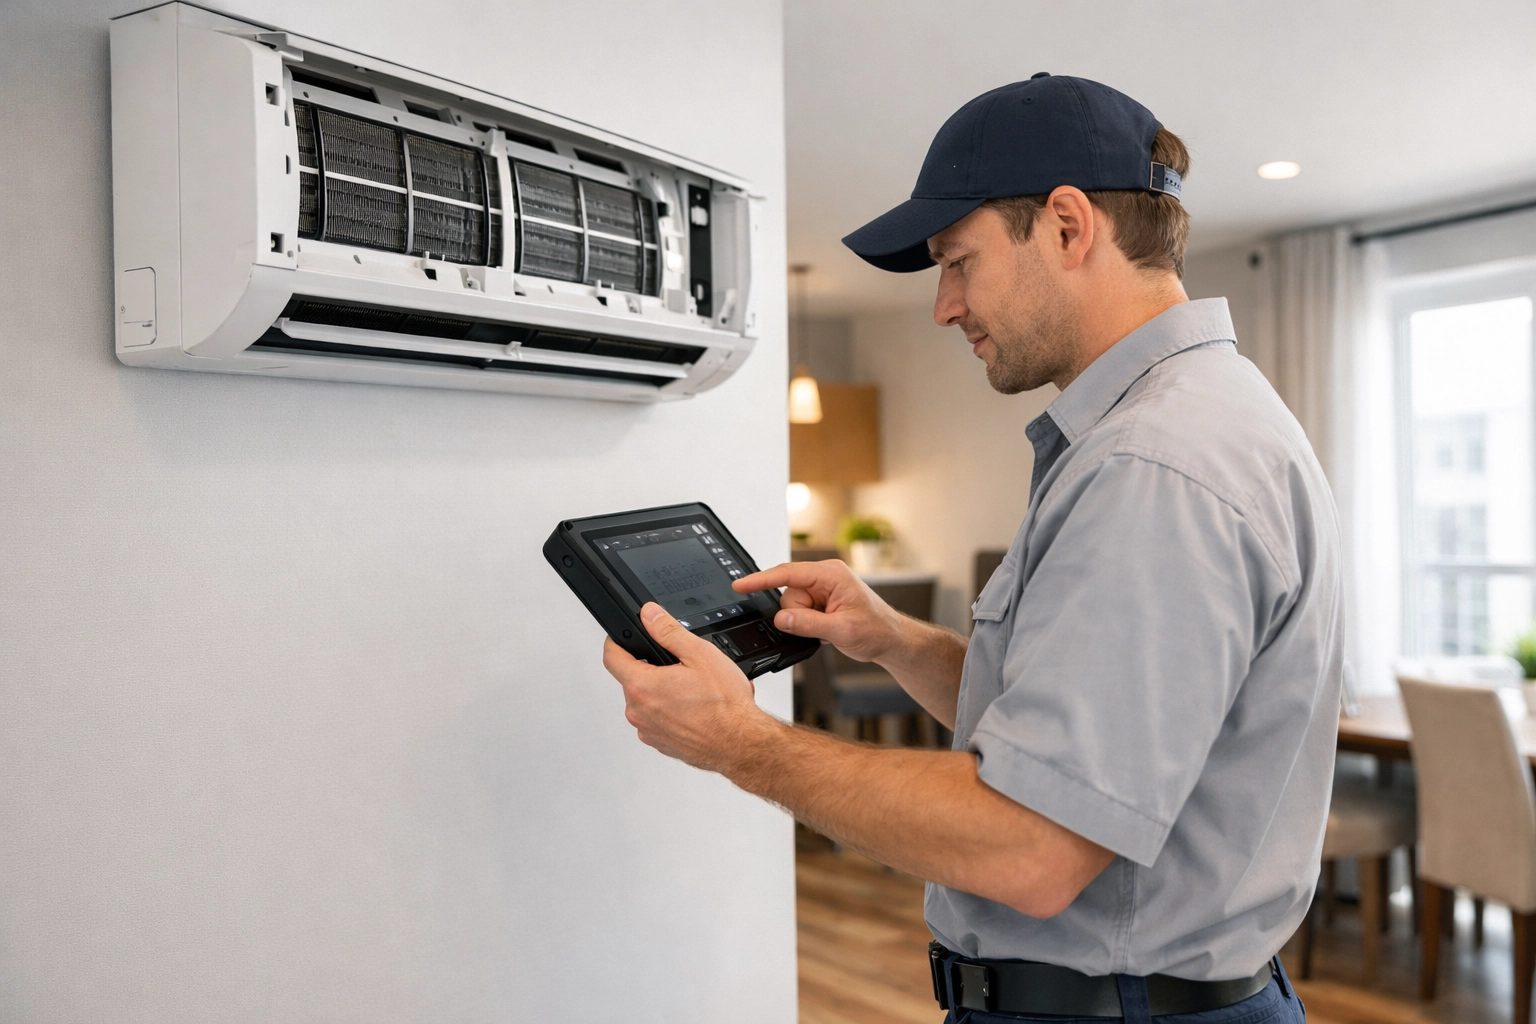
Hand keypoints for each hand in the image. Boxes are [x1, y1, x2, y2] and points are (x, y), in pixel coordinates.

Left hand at [602, 602, 777, 771]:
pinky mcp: (660, 743)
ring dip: (662, 692)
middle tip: (679, 667)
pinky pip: (657, 720)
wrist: (740, 743)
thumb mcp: (699, 654)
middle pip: (632, 679)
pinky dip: (670, 712)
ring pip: (646, 701)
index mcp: (643, 686)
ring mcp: (648, 730)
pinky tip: (694, 709)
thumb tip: (649, 615)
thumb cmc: (724, 706)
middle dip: (651, 669)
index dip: (616, 642)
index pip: (611, 657)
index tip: (622, 638)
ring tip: (693, 691)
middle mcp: (639, 711)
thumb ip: (668, 631)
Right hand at [732, 559, 904, 662]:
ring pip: (791, 607)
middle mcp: (824, 578)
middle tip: (823, 626)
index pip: (788, 574)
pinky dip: (808, 625)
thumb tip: (782, 618)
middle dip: (798, 615)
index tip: (740, 585)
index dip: (761, 580)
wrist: (891, 640)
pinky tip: (826, 628)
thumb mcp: (843, 630)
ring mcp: (822, 590)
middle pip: (788, 595)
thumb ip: (809, 624)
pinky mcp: (820, 602)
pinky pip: (799, 614)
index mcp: (831, 575)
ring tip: (829, 628)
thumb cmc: (877, 629)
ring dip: (805, 622)